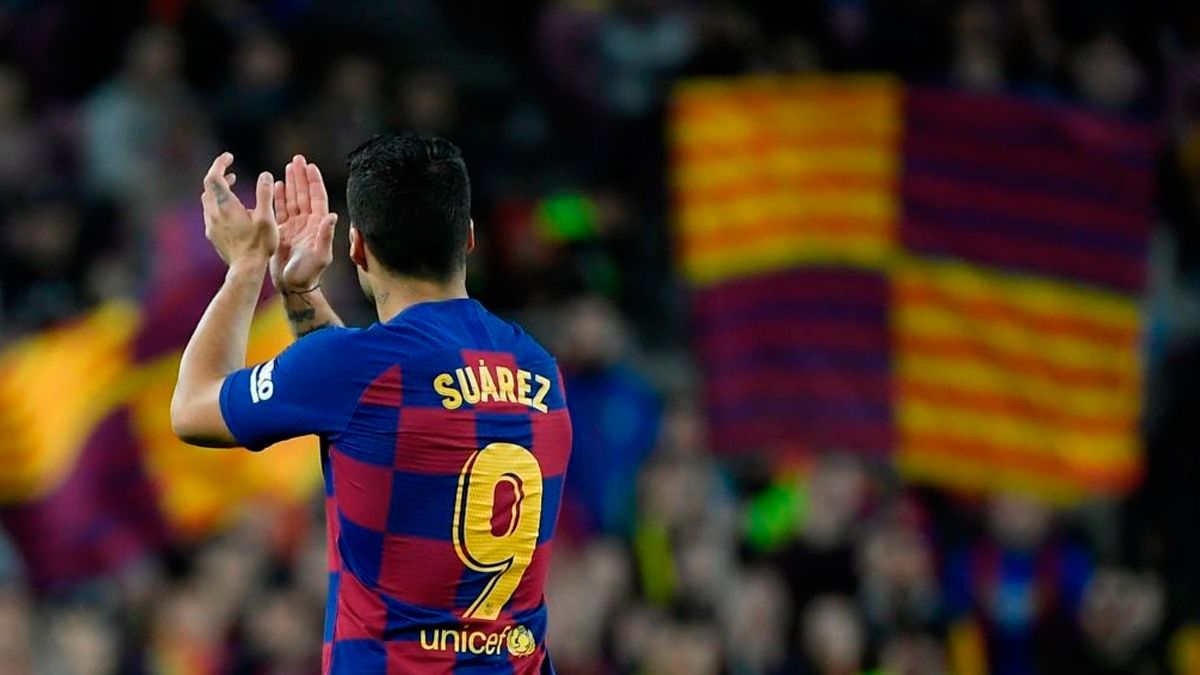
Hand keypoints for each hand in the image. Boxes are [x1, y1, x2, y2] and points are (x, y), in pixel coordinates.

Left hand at [201, 152, 277, 266]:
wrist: (246, 269)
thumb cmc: (259, 244)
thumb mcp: (267, 217)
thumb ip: (265, 194)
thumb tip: (265, 175)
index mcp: (226, 205)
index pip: (214, 177)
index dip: (220, 164)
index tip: (229, 157)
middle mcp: (214, 213)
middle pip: (208, 187)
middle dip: (219, 177)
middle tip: (232, 173)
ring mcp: (211, 225)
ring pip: (207, 200)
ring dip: (218, 192)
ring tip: (232, 191)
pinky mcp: (212, 235)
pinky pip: (210, 213)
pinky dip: (218, 205)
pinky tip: (231, 213)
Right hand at [270, 154, 337, 292]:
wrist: (293, 286)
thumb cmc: (309, 274)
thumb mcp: (320, 256)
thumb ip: (325, 236)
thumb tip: (332, 216)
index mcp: (318, 226)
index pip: (317, 198)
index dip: (314, 182)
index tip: (310, 166)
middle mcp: (308, 223)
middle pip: (304, 194)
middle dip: (301, 176)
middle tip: (297, 159)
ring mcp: (295, 226)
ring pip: (293, 199)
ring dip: (291, 183)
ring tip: (288, 166)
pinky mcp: (283, 231)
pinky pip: (281, 210)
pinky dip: (279, 197)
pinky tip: (277, 185)